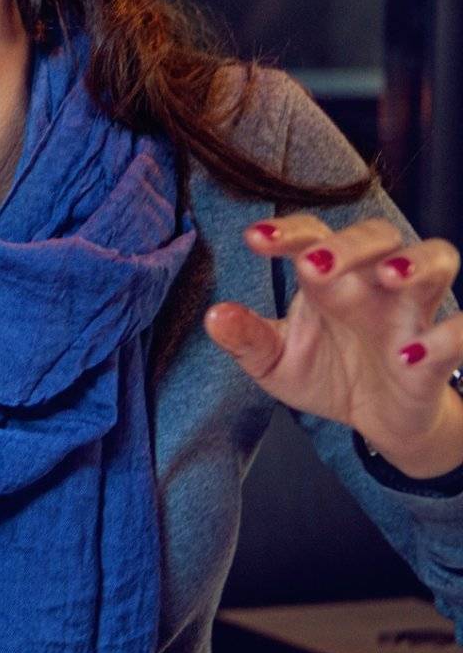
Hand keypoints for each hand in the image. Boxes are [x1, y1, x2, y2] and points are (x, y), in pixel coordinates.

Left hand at [206, 216, 462, 476]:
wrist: (378, 421)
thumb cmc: (328, 374)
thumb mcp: (276, 361)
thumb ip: (247, 339)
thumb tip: (215, 316)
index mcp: (330, 279)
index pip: (314, 236)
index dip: (288, 231)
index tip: (254, 238)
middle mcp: (375, 285)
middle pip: (378, 236)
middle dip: (350, 244)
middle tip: (314, 263)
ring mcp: (413, 313)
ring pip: (438, 259)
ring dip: (417, 262)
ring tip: (390, 276)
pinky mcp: (440, 354)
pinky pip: (461, 332)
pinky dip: (446, 337)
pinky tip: (411, 355)